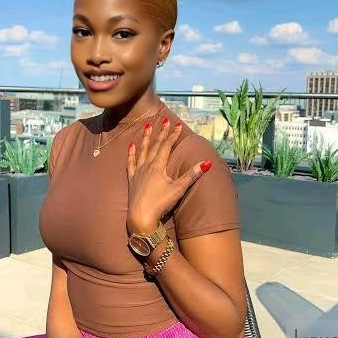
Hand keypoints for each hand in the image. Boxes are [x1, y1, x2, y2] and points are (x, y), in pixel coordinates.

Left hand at [126, 118, 211, 232]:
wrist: (141, 217)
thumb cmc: (160, 203)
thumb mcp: (178, 189)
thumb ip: (191, 175)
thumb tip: (206, 163)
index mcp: (158, 166)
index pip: (166, 146)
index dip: (173, 135)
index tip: (178, 125)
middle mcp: (147, 165)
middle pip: (155, 145)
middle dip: (161, 133)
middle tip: (165, 121)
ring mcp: (138, 171)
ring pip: (142, 150)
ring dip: (146, 138)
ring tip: (147, 126)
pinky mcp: (132, 179)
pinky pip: (131, 162)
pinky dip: (131, 153)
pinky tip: (131, 146)